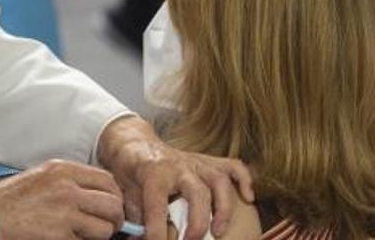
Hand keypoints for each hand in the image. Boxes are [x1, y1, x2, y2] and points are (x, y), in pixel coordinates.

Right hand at [0, 160, 125, 239]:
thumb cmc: (9, 200)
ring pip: (105, 229)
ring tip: (83, 235)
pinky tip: (64, 239)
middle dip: (114, 219)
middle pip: (113, 205)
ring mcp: (65, 213)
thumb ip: (70, 182)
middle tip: (106, 227)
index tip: (109, 208)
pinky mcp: (60, 236)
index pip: (108, 181)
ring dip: (98, 236)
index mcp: (63, 170)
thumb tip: (98, 197)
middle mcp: (67, 188)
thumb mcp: (41, 177)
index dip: (114, 197)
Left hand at [97, 117, 254, 239]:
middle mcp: (178, 166)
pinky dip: (244, 180)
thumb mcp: (126, 194)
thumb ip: (134, 218)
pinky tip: (248, 198)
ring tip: (219, 231)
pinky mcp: (207, 161)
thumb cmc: (131, 172)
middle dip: (198, 221)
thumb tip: (139, 238)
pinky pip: (232, 165)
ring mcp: (196, 162)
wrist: (135, 144)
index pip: (156, 206)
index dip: (157, 231)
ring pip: (218, 180)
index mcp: (153, 174)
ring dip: (223, 207)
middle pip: (197, 192)